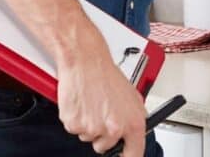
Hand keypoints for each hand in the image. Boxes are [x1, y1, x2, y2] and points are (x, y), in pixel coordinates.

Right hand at [56, 25, 146, 156]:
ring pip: (89, 137)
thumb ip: (134, 117)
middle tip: (101, 113)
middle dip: (102, 134)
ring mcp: (93, 128)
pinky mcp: (75, 125)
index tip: (124, 156)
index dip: (127, 156)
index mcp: (133, 123)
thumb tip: (134, 131)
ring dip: (89, 124)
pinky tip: (82, 103)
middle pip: (105, 147)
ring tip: (92, 103)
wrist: (86, 62)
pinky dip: (76, 119)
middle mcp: (114, 129)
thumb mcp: (132, 97)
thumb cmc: (107, 75)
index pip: (134, 153)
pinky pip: (74, 129)